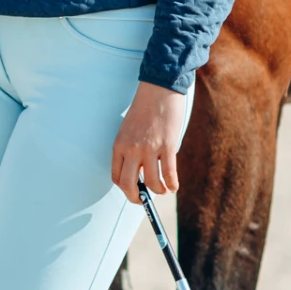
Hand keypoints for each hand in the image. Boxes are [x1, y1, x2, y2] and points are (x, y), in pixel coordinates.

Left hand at [111, 81, 187, 203]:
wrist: (159, 89)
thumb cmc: (144, 108)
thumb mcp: (128, 129)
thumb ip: (130, 149)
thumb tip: (139, 171)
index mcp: (119, 145)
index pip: (117, 177)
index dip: (125, 189)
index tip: (133, 190)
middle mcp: (131, 149)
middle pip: (129, 185)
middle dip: (137, 198)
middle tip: (144, 200)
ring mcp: (149, 149)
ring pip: (152, 183)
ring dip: (159, 191)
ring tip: (163, 190)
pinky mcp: (167, 146)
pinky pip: (169, 174)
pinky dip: (172, 184)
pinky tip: (173, 186)